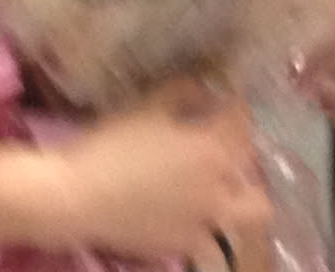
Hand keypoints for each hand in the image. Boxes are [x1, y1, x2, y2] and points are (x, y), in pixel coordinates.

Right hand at [51, 79, 272, 262]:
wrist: (79, 199)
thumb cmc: (112, 146)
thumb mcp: (146, 108)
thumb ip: (181, 93)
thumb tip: (203, 88)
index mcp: (212, 150)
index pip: (242, 122)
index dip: (238, 105)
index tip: (230, 96)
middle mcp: (218, 189)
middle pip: (255, 176)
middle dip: (246, 159)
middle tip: (225, 146)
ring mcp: (204, 223)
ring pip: (245, 215)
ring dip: (237, 198)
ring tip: (217, 186)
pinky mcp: (184, 245)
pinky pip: (209, 235)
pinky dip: (205, 222)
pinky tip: (185, 210)